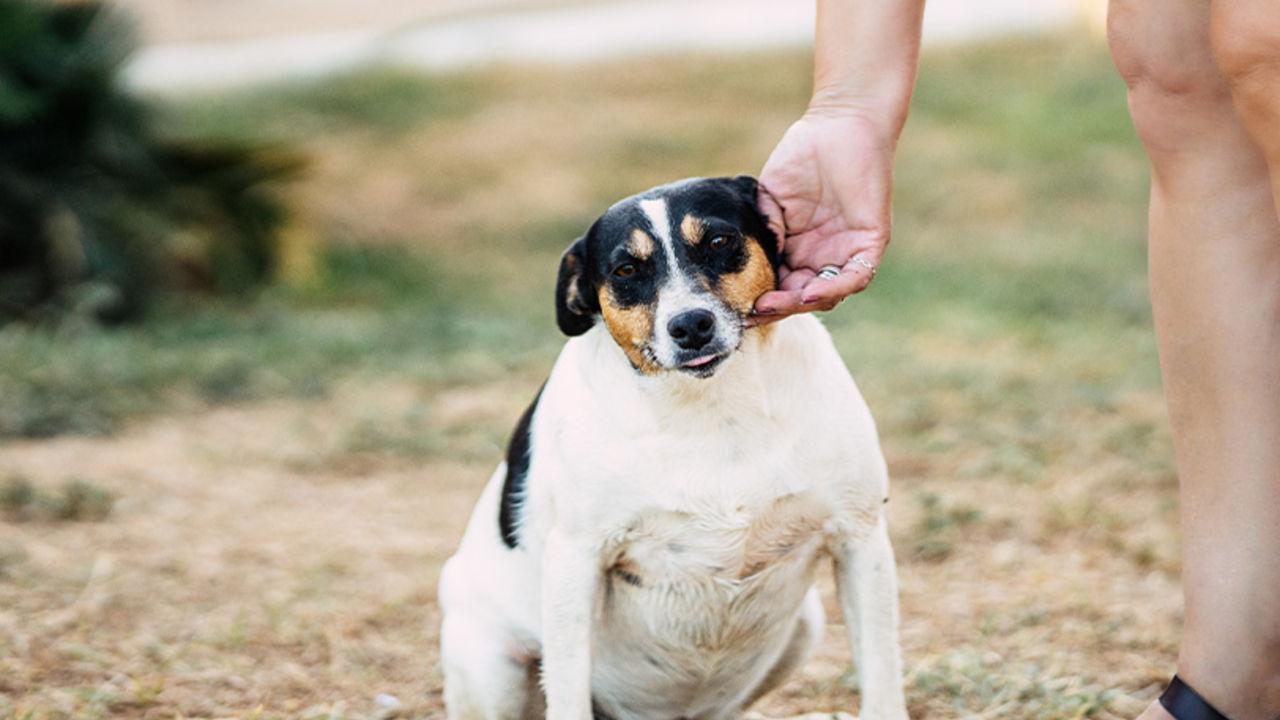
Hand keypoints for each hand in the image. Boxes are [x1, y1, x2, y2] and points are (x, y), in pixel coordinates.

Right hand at [752, 110, 895, 324]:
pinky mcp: (870, 244)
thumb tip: (756, 259)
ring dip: (799, 304)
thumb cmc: (803, 155)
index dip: (759, 298)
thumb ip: (764, 227)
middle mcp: (823, 256)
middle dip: (776, 308)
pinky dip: (832, 288)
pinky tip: (807, 293)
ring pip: (827, 294)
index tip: (735, 306)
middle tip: (750, 313)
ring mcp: (847, 252)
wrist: (840, 125)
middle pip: (801, 297)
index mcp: (799, 249)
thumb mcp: (770, 197)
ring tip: (772, 305)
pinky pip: (855, 277)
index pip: (780, 285)